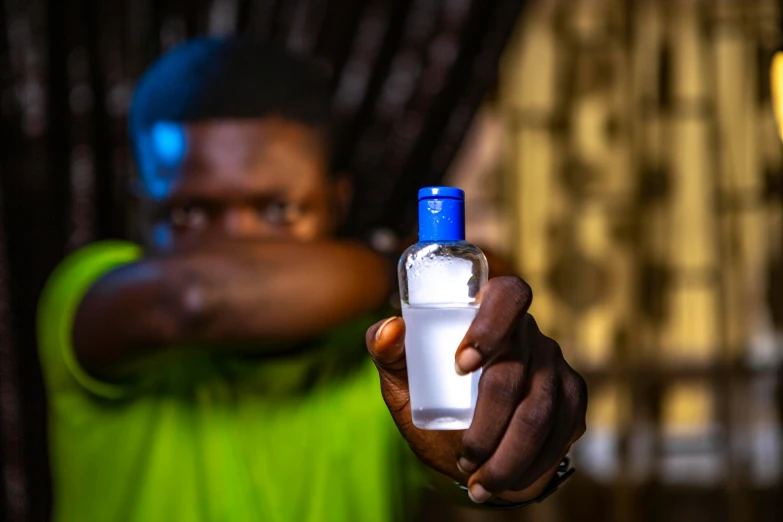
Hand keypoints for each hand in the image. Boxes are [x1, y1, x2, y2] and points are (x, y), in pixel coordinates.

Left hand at [365, 276, 586, 503]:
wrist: (459, 442)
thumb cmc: (427, 398)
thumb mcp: (401, 377)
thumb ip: (386, 349)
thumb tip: (391, 329)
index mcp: (487, 311)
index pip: (507, 295)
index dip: (491, 325)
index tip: (461, 366)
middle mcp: (527, 332)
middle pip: (517, 369)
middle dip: (488, 425)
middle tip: (464, 458)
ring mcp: (554, 364)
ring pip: (540, 410)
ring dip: (509, 457)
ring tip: (479, 483)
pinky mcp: (572, 396)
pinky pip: (561, 431)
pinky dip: (533, 466)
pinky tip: (507, 481)